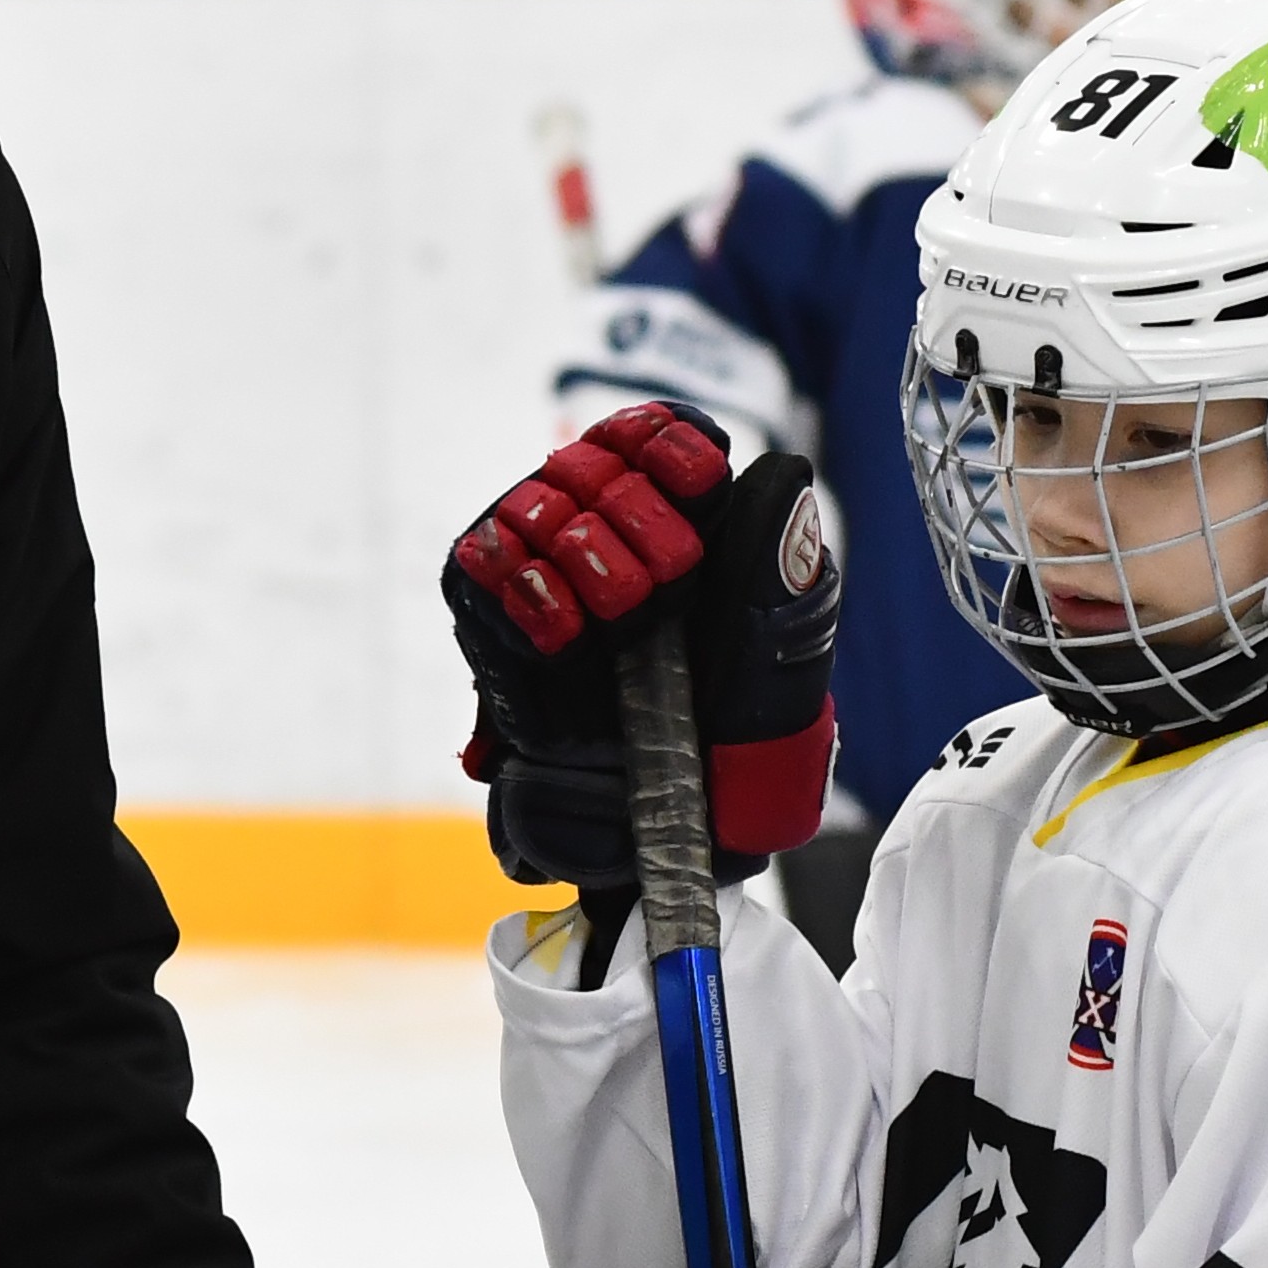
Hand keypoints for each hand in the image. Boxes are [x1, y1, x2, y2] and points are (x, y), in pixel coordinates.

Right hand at [444, 402, 840, 890]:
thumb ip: (779, 560)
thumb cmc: (740, 738)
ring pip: (533, 508)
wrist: (675, 831)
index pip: (657, 437)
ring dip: (580, 554)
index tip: (696, 480)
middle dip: (629, 511)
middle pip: (592, 463)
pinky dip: (526, 595)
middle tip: (664, 585)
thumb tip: (786, 470)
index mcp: (686, 526)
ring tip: (620, 621)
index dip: (667, 445)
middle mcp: (608, 539)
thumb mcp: (780, 651)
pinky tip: (567, 635)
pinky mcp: (492, 623)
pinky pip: (481, 568)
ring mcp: (544, 576)